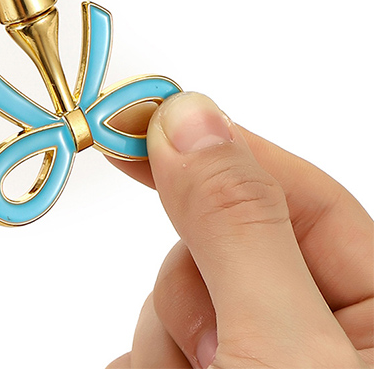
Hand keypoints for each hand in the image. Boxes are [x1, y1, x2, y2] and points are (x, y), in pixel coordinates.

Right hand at [106, 92, 372, 367]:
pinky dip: (142, 360)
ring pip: (175, 297)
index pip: (304, 197)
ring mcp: (254, 363)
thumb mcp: (284, 351)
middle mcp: (322, 341)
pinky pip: (147, 344)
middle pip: (223, 247)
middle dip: (191, 290)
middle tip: (211, 351)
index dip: (223, 152)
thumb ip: (240, 228)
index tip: (139, 120)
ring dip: (162, 339)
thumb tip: (191, 117)